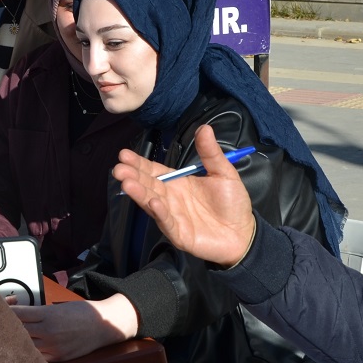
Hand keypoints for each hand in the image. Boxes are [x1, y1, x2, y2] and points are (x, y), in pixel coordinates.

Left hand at [13, 296, 136, 361]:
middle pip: (18, 330)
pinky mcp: (58, 357)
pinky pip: (37, 357)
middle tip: (3, 322)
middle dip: (8, 325)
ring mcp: (53, 346)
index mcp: (49, 314)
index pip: (18, 313)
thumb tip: (20, 315)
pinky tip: (24, 349)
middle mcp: (49, 331)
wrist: (104, 325)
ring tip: (10, 337)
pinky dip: (29, 353)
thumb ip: (40, 312)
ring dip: (16, 341)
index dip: (7, 310)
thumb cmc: (84, 312)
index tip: (2, 308)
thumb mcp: (59, 306)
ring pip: (25, 345)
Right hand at [112, 124, 256, 268]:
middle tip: (119, 169)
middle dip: (132, 177)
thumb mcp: (223, 173)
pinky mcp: (179, 234)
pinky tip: (153, 202)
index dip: (139, 163)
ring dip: (139, 193)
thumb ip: (211, 153)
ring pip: (152, 203)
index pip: (153, 171)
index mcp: (178, 183)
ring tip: (127, 183)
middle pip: (148, 185)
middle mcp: (170, 199)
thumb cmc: (232, 203)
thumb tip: (204, 127)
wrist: (244, 233)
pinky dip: (160, 212)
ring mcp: (172, 217)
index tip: (124, 154)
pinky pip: (167, 222)